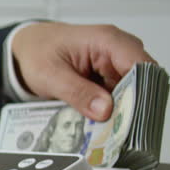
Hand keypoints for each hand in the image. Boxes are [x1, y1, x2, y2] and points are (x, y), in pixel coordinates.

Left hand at [12, 22, 156, 120]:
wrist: (29, 48)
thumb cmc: (37, 52)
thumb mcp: (50, 76)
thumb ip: (77, 93)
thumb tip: (105, 110)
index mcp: (106, 40)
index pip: (140, 65)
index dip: (140, 92)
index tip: (127, 116)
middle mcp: (117, 49)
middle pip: (141, 80)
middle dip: (130, 106)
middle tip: (113, 129)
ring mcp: (115, 63)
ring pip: (132, 91)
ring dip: (120, 110)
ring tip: (103, 128)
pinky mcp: (110, 76)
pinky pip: (120, 95)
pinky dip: (111, 109)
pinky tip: (99, 121)